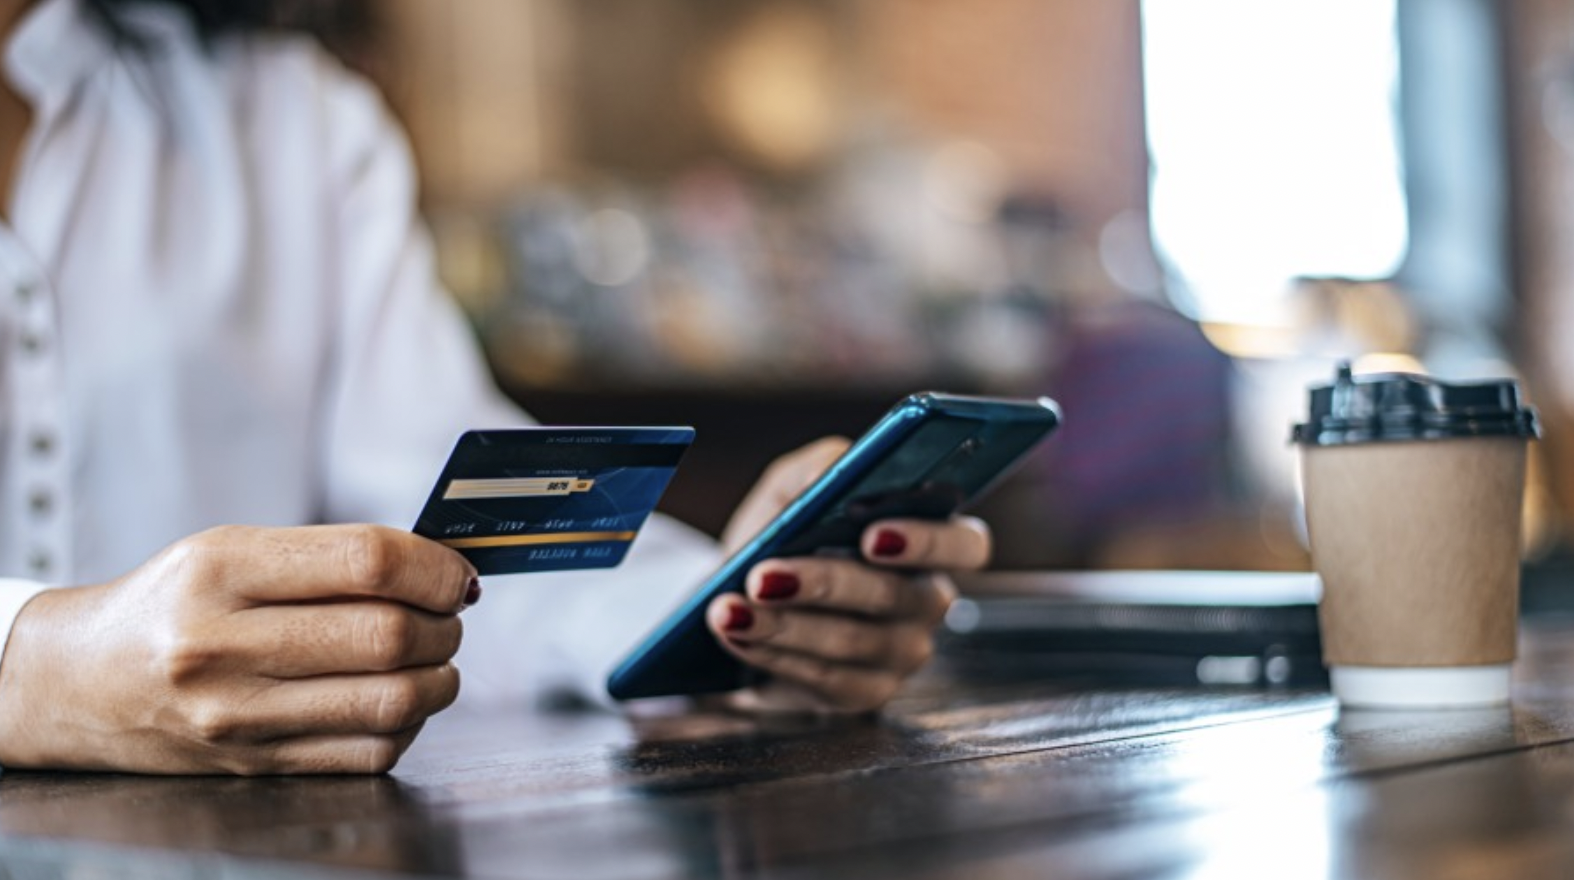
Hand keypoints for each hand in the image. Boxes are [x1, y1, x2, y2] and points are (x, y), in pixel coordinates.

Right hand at [0, 525, 476, 773]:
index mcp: (222, 570)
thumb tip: (444, 570)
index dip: (435, 567)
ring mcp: (237, 716)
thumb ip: (332, 556)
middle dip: (445, 624)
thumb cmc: (173, 604)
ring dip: (440, 677)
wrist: (83, 681)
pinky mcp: (256, 766)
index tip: (457, 573)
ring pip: (392, 701)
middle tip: (448, 614)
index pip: (368, 562)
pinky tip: (398, 697)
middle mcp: (223, 645)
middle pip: (388, 635)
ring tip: (434, 656)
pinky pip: (371, 752)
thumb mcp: (231, 550)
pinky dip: (409, 724)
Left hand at [705, 439, 988, 712]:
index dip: (928, 541)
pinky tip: (738, 634)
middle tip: (764, 576)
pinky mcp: (867, 691)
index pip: (966, 544)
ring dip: (785, 625)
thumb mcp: (794, 486)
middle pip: (900, 597)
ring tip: (728, 608)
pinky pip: (829, 679)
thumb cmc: (784, 532)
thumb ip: (820, 467)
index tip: (869, 535)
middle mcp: (928, 599)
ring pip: (855, 642)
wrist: (743, 591)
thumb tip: (831, 474)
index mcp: (930, 540)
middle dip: (826, 584)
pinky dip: (776, 655)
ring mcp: (903, 652)